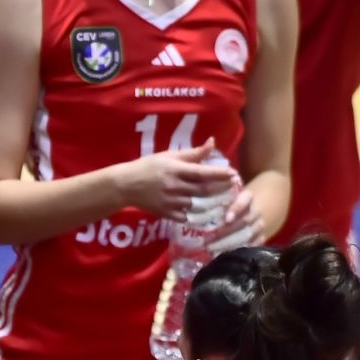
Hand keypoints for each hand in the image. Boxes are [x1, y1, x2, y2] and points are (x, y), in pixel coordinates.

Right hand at [120, 140, 237, 219]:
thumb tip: (212, 143)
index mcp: (175, 170)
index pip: (202, 173)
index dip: (219, 174)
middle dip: (220, 188)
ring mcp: (170, 202)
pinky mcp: (167, 214)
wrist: (125, 185)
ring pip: (197, 204)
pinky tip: (207, 212)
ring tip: (224, 199)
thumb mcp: (168, 156)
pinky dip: (197, 214)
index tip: (233, 173)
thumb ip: (192, 153)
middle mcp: (174, 187)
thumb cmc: (148, 166)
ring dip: (212, 203)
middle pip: (203, 190)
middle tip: (233, 186)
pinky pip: (187, 216)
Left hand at [205, 186, 264, 254]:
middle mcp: (255, 210)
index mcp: (247, 196)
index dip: (236, 209)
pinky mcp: (261, 237)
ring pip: (248, 234)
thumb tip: (191, 213)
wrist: (248, 211)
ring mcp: (259, 224)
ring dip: (230, 243)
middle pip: (244, 221)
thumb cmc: (228, 205)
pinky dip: (240, 250)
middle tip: (208, 241)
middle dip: (225, 232)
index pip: (245, 200)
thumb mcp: (222, 200)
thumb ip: (214, 204)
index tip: (227, 219)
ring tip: (213, 250)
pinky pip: (254, 245)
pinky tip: (227, 255)